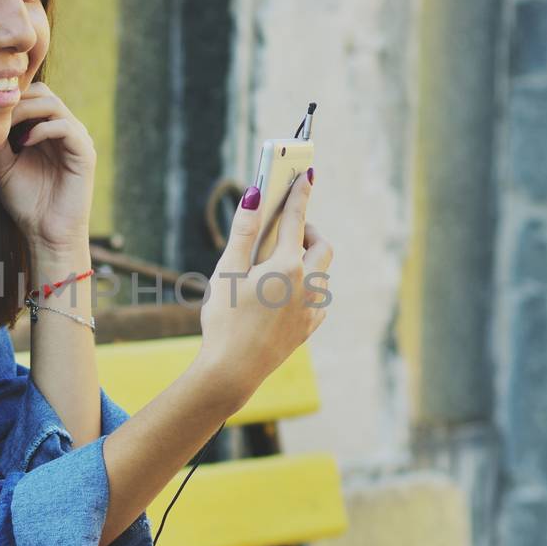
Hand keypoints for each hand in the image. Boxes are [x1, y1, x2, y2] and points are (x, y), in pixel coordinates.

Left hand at [0, 82, 96, 252]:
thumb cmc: (27, 204)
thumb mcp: (4, 168)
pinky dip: (43, 129)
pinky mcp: (85, 153)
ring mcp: (77, 140)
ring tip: (9, 128)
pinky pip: (66, 127)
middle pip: (44, 93)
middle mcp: (64, 132)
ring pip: (54, 104)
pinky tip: (25, 143)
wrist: (46, 234)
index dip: (12, 98)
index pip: (33, 97)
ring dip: (26, 111)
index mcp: (47, 133)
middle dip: (18, 99)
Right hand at [190, 170, 332, 407]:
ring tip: (281, 263)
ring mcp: (311, 309)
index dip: (300, 193)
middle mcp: (307, 285)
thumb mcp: (226, 271)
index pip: (295, 219)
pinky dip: (309, 288)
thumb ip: (242, 232)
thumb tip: (254, 195)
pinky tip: (287, 294)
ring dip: (309, 262)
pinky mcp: (309, 328)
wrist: (232, 371)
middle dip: (309, 232)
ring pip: (323, 274)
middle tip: (288, 230)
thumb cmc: (224, 320)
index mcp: (286, 266)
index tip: (307, 174)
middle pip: (322, 246)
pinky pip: (320, 300)